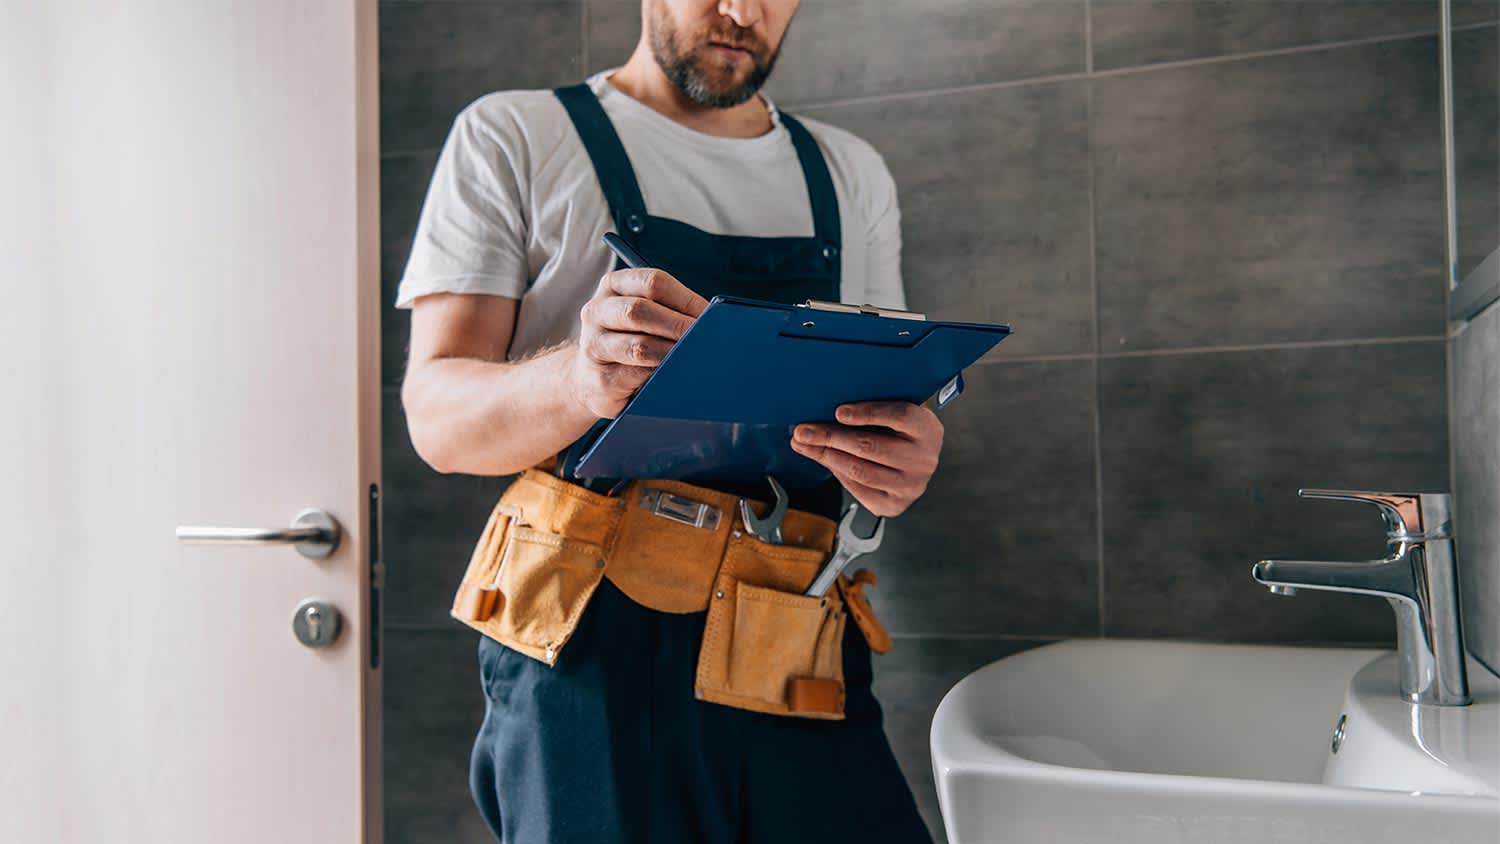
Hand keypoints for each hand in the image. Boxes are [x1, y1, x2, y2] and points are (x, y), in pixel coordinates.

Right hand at [566, 268, 707, 418]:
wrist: (593, 379)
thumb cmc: (629, 339)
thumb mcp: (645, 316)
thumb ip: (670, 309)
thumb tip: (711, 317)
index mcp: (613, 286)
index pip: (653, 282)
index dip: (686, 299)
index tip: (710, 315)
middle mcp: (597, 311)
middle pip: (640, 310)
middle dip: (678, 325)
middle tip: (705, 338)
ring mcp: (594, 345)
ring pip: (639, 346)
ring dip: (672, 352)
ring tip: (693, 357)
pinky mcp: (600, 379)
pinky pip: (637, 376)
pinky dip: (661, 375)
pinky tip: (674, 375)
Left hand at [789, 401, 942, 517]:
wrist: (918, 463)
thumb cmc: (901, 431)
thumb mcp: (898, 412)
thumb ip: (877, 407)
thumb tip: (831, 406)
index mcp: (927, 429)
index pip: (899, 416)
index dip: (867, 413)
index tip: (838, 411)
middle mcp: (923, 460)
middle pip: (870, 446)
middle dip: (830, 437)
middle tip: (803, 431)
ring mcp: (910, 485)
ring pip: (860, 471)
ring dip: (826, 456)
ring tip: (804, 445)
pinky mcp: (895, 504)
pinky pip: (858, 489)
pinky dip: (836, 473)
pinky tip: (822, 459)